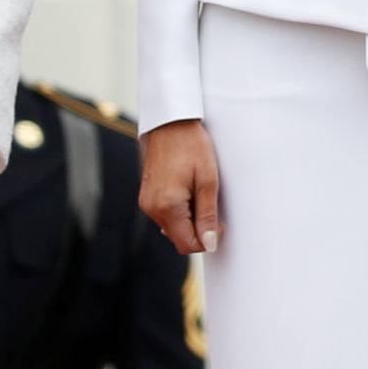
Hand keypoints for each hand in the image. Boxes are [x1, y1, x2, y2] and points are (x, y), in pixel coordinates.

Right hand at [139, 119, 222, 255]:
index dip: (208, 240)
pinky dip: (181, 211)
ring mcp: (147, 203)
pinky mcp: (147, 197)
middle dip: (199, 229)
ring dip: (190, 219)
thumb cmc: (192, 147)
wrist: (170, 124)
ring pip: (174, 228)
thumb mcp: (207, 181)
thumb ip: (207, 215)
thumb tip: (210, 244)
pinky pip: (167, 215)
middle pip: (180, 238)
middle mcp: (152, 209)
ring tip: (199, 192)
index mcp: (167, 207)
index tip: (220, 223)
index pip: (187, 244)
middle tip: (212, 204)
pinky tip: (189, 190)